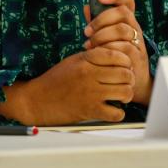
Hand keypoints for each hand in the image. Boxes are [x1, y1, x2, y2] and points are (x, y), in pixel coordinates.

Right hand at [0, 48, 133, 125]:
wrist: (37, 100)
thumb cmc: (55, 80)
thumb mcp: (73, 60)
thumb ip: (93, 56)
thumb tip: (114, 54)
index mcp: (85, 60)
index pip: (116, 55)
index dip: (125, 60)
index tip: (124, 65)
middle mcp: (89, 75)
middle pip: (125, 73)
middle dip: (130, 78)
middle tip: (126, 82)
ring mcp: (90, 93)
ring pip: (125, 92)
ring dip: (126, 94)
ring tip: (121, 95)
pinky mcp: (89, 111)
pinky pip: (116, 113)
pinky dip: (118, 113)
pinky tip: (113, 109)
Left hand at [83, 0, 152, 105]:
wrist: (132, 81)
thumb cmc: (116, 56)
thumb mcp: (107, 38)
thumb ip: (98, 24)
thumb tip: (86, 7)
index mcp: (128, 21)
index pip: (127, 1)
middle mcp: (135, 28)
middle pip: (123, 13)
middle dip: (101, 20)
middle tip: (87, 31)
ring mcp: (138, 42)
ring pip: (122, 29)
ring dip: (102, 36)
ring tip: (89, 44)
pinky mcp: (138, 56)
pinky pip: (124, 48)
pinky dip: (108, 49)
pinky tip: (97, 54)